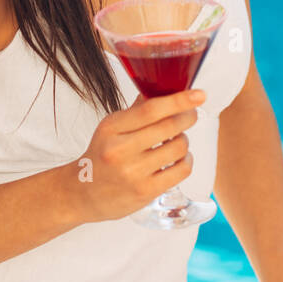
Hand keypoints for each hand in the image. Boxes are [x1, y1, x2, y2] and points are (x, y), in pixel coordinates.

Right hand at [71, 88, 204, 222]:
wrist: (83, 193)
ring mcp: (133, 172)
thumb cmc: (101, 156)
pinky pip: (181, 170)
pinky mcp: (146, 191)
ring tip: (176, 140)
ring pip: (179, 147)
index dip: (179, 100)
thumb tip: (163, 89)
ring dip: (184, 140)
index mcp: (112, 128)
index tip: (199, 95)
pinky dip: (186, 160)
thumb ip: (136, 111)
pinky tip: (178, 159)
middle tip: (190, 114)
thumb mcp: (110, 129)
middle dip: (188, 117)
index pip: (151, 109)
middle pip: (169, 126)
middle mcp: (120, 149)